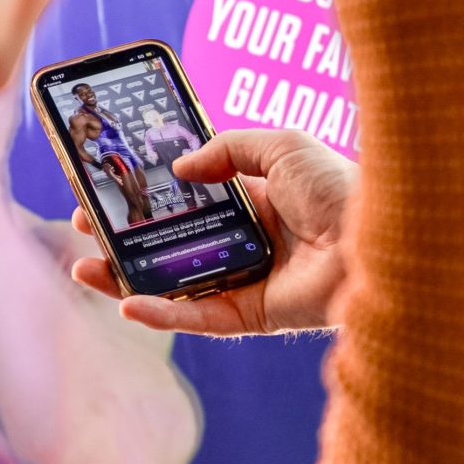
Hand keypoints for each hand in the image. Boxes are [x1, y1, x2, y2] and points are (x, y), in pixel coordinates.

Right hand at [71, 129, 356, 334]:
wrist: (379, 238)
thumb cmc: (338, 186)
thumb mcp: (280, 145)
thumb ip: (227, 149)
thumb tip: (180, 167)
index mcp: (252, 202)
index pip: (185, 201)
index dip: (145, 197)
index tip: (108, 188)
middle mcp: (244, 242)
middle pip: (170, 245)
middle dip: (124, 238)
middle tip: (87, 226)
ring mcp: (245, 280)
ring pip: (174, 285)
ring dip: (127, 278)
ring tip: (85, 267)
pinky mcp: (251, 316)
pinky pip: (198, 318)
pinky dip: (162, 313)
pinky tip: (127, 302)